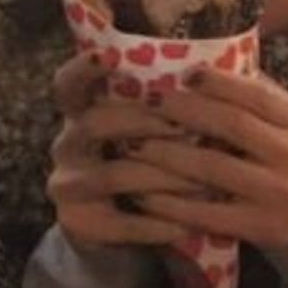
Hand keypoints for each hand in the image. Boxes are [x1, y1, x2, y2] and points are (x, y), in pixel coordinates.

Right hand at [47, 52, 204, 248]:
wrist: (118, 231)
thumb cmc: (145, 166)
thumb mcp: (147, 133)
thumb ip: (165, 107)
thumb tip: (220, 78)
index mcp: (81, 113)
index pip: (69, 84)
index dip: (83, 68)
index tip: (107, 55)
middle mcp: (67, 144)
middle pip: (95, 123)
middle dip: (143, 123)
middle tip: (187, 127)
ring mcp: (68, 184)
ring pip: (114, 174)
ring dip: (163, 177)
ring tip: (205, 182)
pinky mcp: (78, 223)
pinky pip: (121, 223)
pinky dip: (157, 224)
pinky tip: (187, 224)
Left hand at [132, 68, 287, 253]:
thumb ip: (262, 96)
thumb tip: (211, 64)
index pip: (255, 95)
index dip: (217, 82)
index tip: (185, 74)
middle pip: (232, 125)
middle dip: (186, 111)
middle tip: (151, 102)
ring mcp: (273, 192)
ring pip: (213, 168)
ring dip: (169, 155)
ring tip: (135, 144)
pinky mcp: (256, 226)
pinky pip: (207, 214)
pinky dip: (173, 205)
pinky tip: (145, 196)